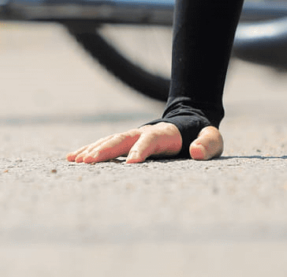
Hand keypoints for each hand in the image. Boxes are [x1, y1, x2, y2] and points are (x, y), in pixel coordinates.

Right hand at [66, 122, 223, 163]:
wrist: (190, 124)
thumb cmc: (202, 138)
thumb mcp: (213, 140)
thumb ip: (208, 143)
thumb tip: (197, 151)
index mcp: (166, 133)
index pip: (152, 139)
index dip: (142, 150)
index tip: (132, 163)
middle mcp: (145, 132)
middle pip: (124, 138)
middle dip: (107, 150)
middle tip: (90, 162)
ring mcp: (134, 136)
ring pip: (110, 140)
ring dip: (94, 150)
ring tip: (77, 160)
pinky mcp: (126, 142)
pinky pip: (105, 144)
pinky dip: (89, 149)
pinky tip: (72, 158)